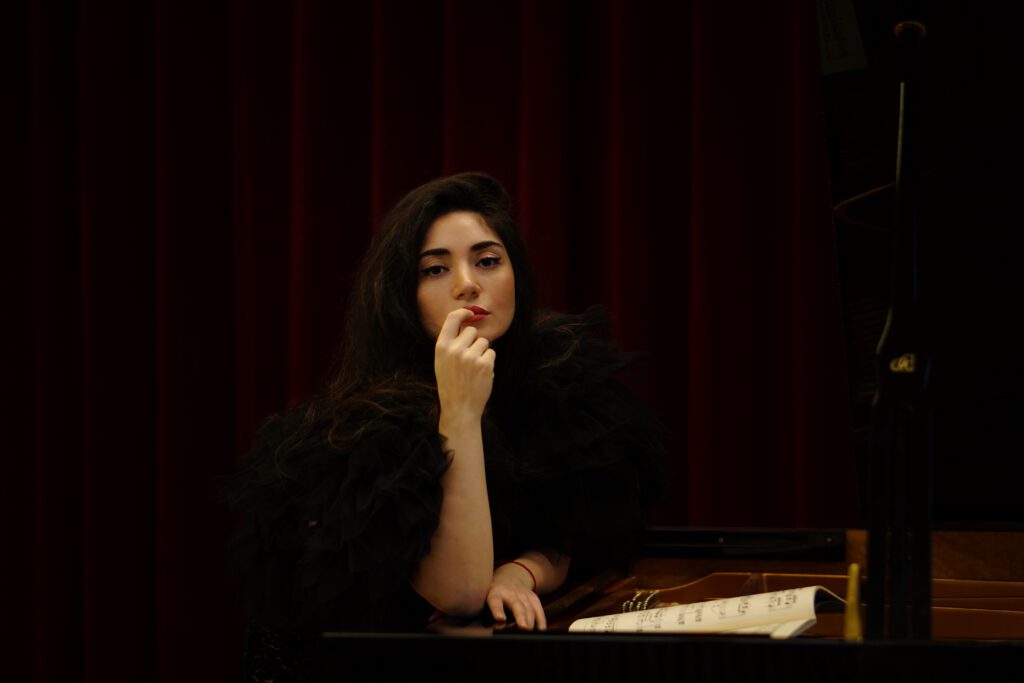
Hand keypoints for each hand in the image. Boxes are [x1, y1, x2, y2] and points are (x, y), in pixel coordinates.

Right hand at [434, 308, 494, 422]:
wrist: (459, 407)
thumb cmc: (451, 383)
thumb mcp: (442, 361)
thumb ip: (451, 343)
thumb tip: (465, 324)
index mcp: (442, 347)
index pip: (452, 319)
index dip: (463, 313)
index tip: (469, 313)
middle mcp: (455, 349)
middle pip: (472, 331)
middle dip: (473, 341)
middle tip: (467, 359)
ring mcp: (470, 357)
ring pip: (484, 342)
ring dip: (482, 352)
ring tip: (473, 368)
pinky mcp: (485, 364)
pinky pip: (491, 353)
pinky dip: (488, 362)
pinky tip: (480, 374)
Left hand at [486, 563, 546, 630]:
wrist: (510, 578)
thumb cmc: (496, 597)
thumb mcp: (489, 602)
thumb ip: (491, 616)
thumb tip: (498, 629)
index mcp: (496, 594)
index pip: (495, 602)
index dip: (497, 610)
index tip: (500, 619)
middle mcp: (510, 593)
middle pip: (516, 605)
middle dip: (520, 616)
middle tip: (522, 627)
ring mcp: (524, 595)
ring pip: (529, 609)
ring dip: (530, 622)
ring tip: (530, 634)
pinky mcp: (534, 599)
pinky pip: (539, 611)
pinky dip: (541, 622)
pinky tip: (541, 631)